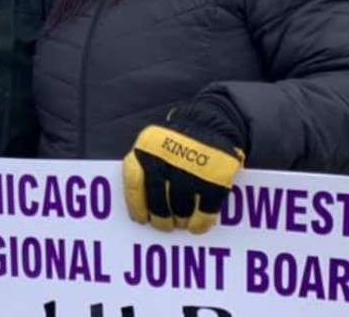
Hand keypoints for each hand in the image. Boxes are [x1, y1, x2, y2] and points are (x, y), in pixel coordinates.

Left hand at [122, 100, 244, 234]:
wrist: (212, 122)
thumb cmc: (176, 141)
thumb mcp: (153, 145)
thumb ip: (144, 168)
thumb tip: (141, 208)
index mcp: (146, 149)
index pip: (133, 183)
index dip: (136, 205)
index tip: (141, 219)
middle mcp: (166, 159)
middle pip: (158, 200)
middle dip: (160, 218)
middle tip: (164, 225)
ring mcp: (191, 169)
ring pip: (181, 207)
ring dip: (180, 220)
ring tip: (181, 223)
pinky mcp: (215, 178)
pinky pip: (205, 209)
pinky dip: (200, 222)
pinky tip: (197, 226)